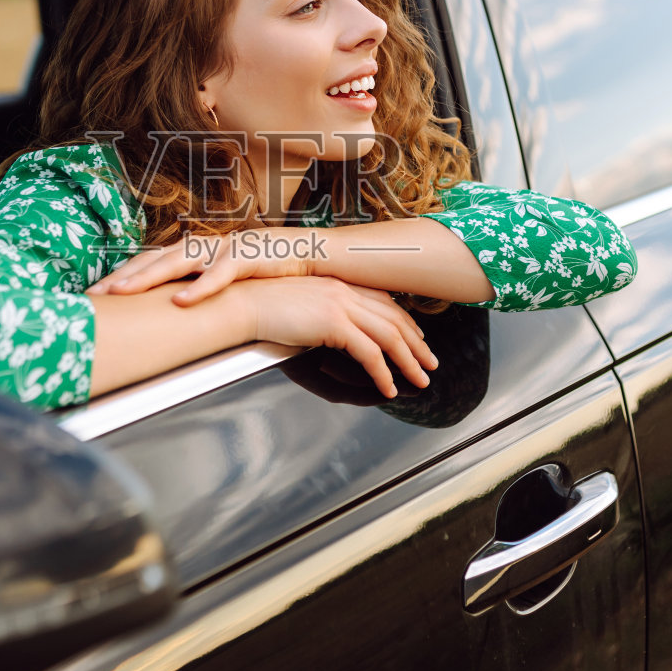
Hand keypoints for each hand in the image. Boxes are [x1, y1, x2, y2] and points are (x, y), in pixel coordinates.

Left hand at [87, 228, 319, 304]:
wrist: (308, 254)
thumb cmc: (262, 270)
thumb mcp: (222, 281)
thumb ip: (196, 289)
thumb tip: (169, 312)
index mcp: (194, 251)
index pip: (148, 262)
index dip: (120, 275)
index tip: (94, 294)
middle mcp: (203, 246)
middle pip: (153, 258)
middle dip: (122, 276)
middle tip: (94, 294)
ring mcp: (223, 248)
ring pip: (178, 261)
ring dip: (148, 277)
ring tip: (123, 293)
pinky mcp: (248, 257)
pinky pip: (220, 273)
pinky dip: (200, 287)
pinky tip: (181, 302)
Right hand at [231, 276, 436, 398]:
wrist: (240, 302)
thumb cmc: (258, 307)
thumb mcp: (297, 307)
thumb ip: (319, 318)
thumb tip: (330, 336)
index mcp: (337, 283)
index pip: (383, 302)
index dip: (405, 321)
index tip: (418, 338)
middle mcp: (343, 290)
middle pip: (394, 318)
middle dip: (417, 344)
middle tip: (430, 363)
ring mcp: (340, 304)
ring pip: (389, 336)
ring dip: (409, 361)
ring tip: (420, 379)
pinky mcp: (333, 323)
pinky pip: (370, 352)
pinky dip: (384, 372)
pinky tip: (389, 387)